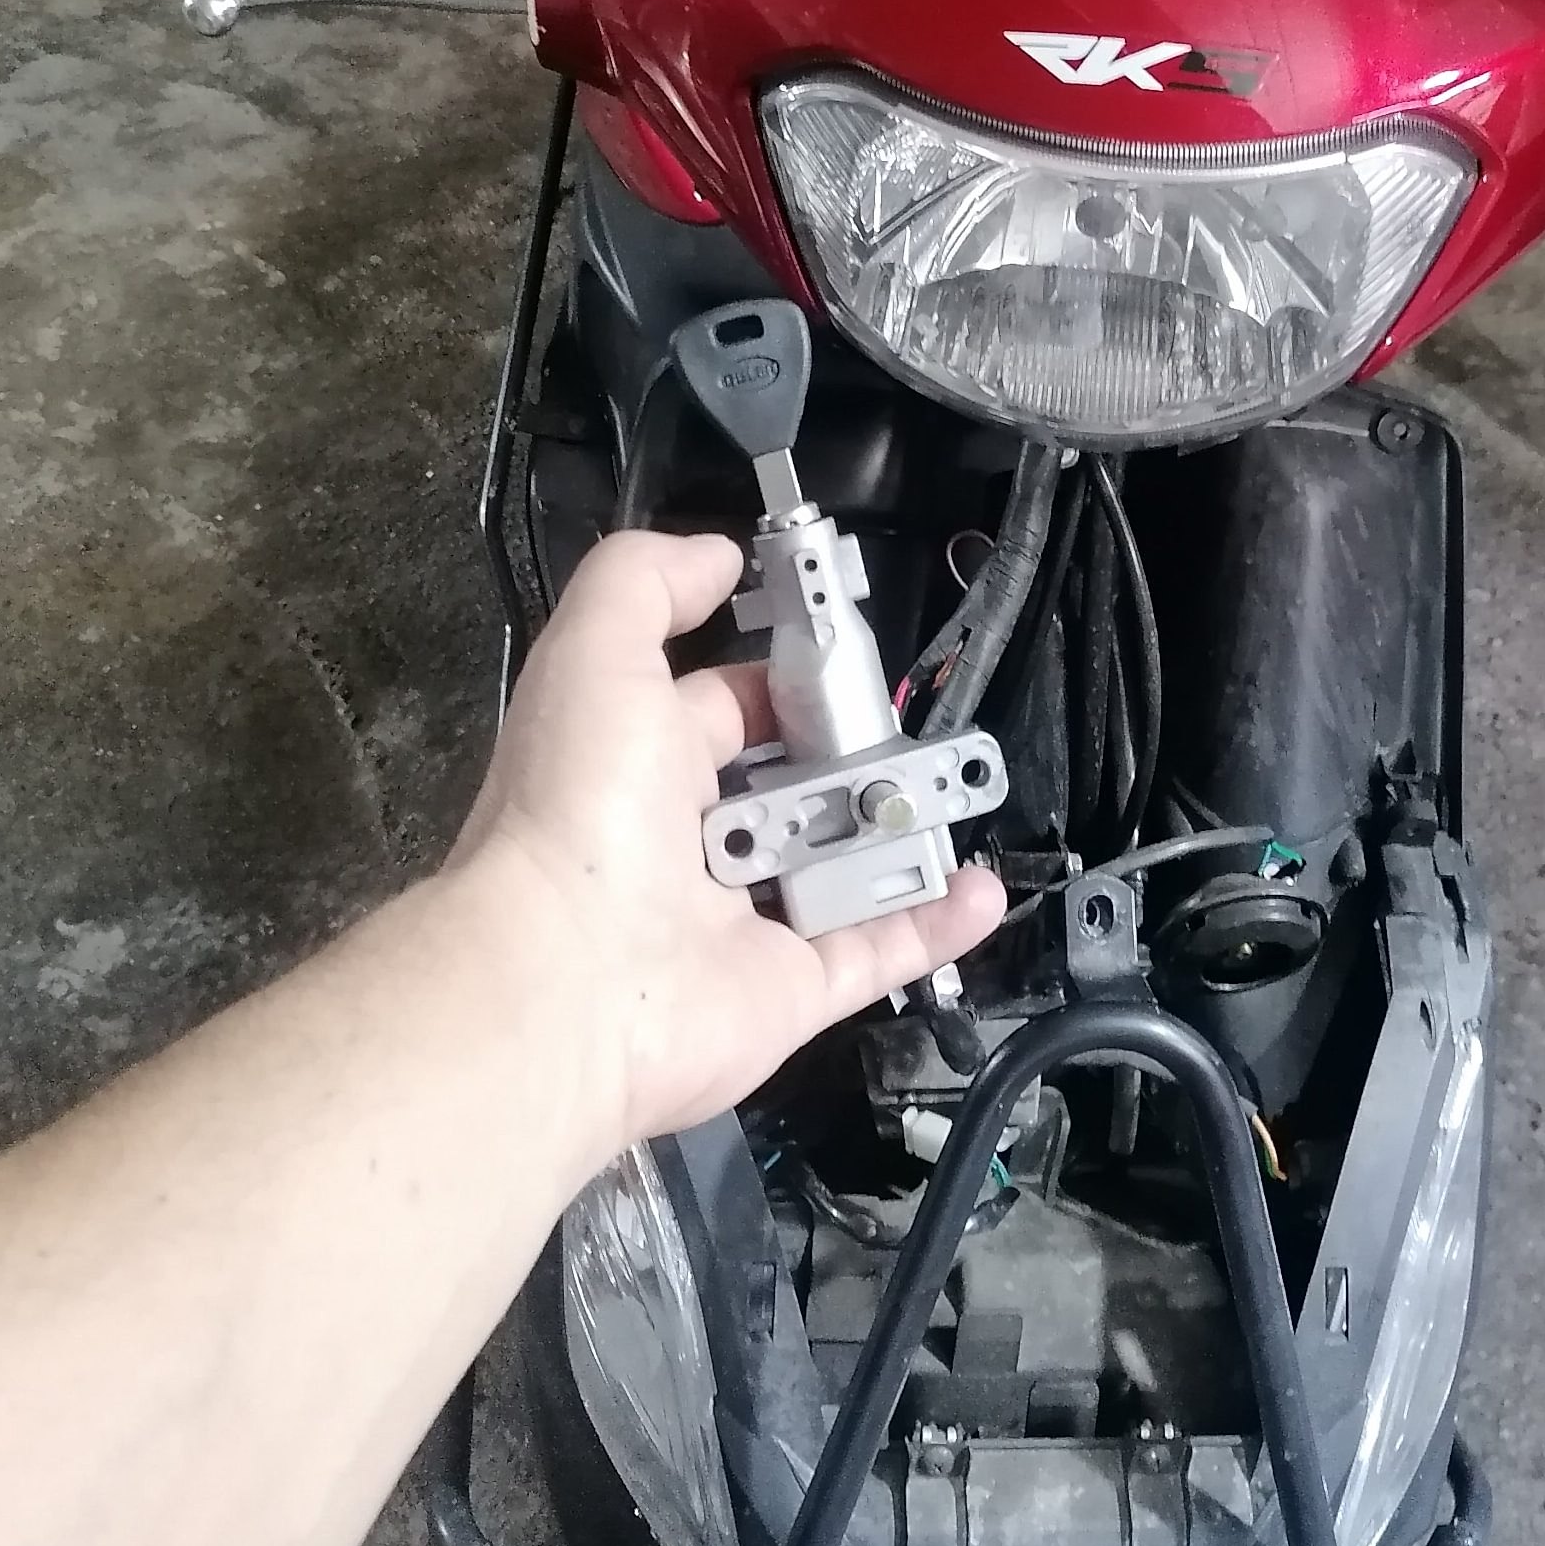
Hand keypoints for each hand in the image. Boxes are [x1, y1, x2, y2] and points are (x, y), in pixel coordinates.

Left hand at [446, 530, 1004, 1176]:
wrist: (565, 983)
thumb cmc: (572, 811)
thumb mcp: (594, 650)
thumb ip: (648, 582)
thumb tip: (717, 557)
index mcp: (635, 759)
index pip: (722, 702)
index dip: (779, 672)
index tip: (843, 647)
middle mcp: (685, 842)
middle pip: (792, 784)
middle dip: (853, 750)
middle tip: (911, 721)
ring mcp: (741, 919)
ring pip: (841, 865)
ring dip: (903, 828)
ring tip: (963, 785)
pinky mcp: (789, 988)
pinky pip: (877, 950)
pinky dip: (934, 921)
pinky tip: (979, 885)